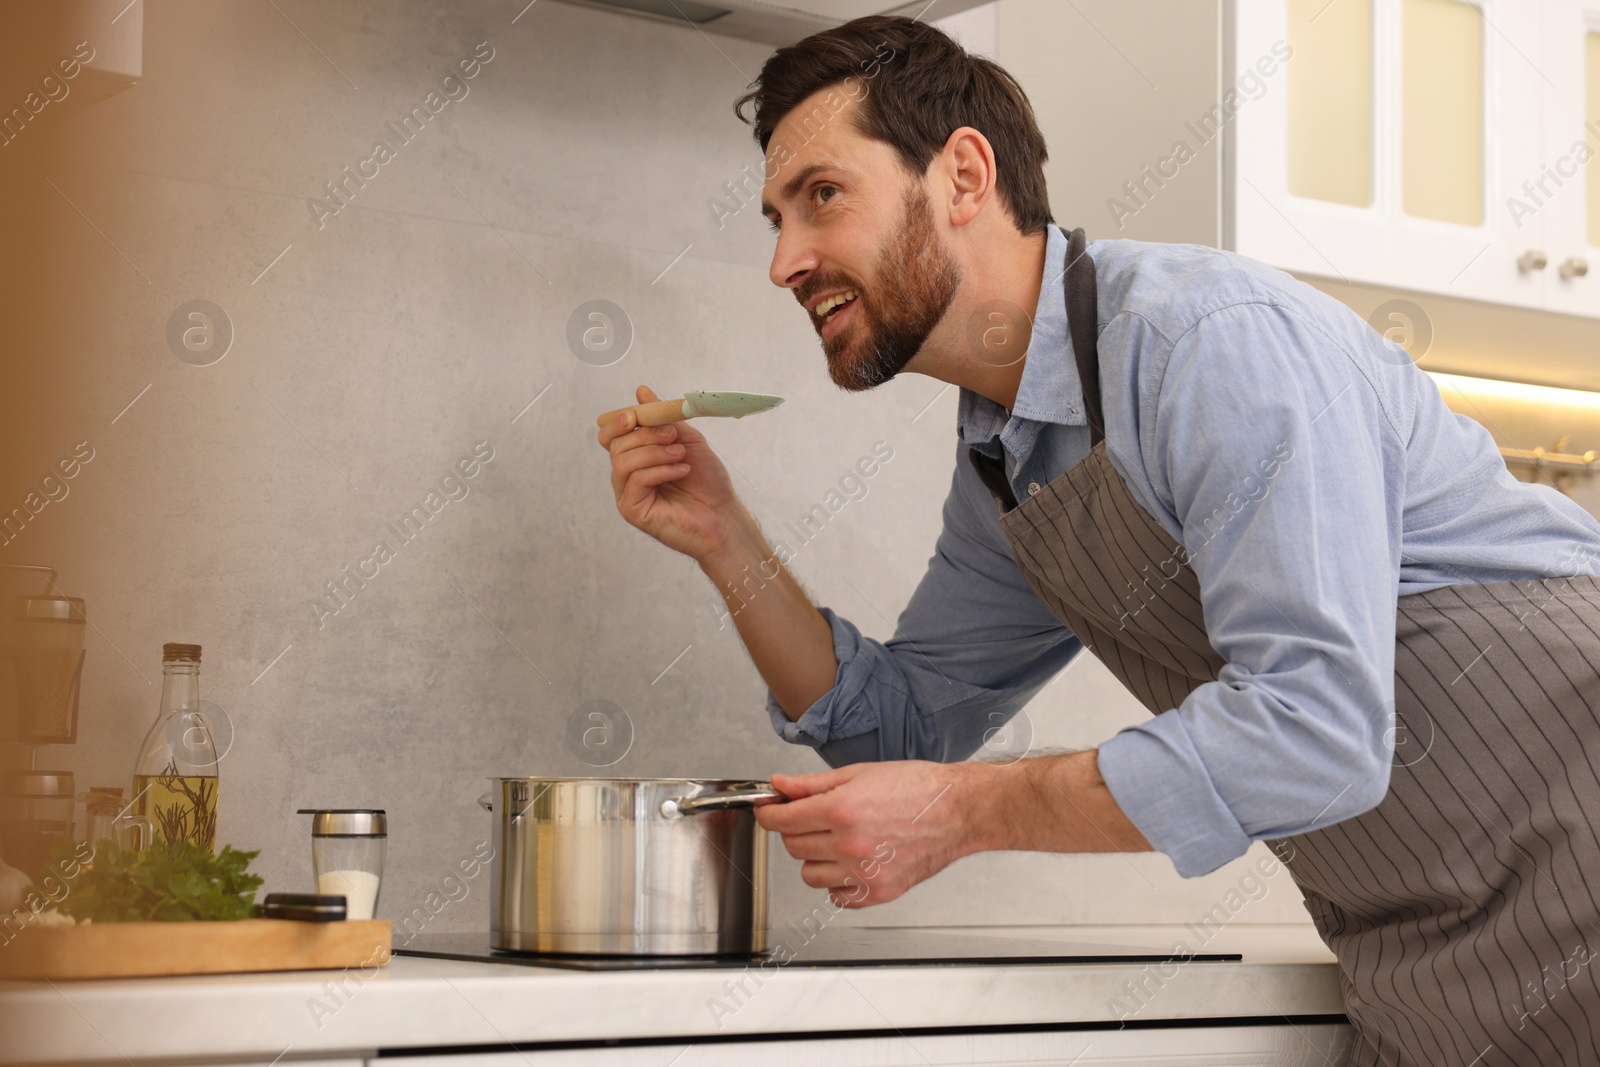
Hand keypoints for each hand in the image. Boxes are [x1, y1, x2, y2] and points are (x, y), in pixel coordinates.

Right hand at [596, 384, 741, 561]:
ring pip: (622, 462)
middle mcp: (627, 475)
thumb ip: (664, 418)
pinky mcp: (632, 511)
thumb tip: (641, 391)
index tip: (636, 415)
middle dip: (645, 435)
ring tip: (681, 455)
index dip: (618, 421)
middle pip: (615, 445)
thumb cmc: (707, 482)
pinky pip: (634, 481)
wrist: (724, 515)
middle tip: (674, 437)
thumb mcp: (687, 440)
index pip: (611, 435)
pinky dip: (659, 470)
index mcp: (636, 457)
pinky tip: (681, 471)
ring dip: (654, 452)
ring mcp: (627, 494)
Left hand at [756, 761, 985, 908]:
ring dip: (815, 858)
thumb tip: (780, 786)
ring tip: (836, 841)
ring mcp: (865, 872)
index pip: (782, 821)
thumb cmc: (917, 788)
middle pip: (793, 847)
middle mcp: (850, 844)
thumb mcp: (859, 773)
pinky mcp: (880, 891)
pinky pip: (837, 897)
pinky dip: (837, 883)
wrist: (958, 810)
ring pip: (810, 875)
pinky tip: (851, 863)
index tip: (769, 810)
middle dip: (795, 830)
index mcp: (842, 810)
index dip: (769, 813)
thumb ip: (812, 784)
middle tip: (811, 818)